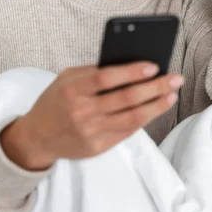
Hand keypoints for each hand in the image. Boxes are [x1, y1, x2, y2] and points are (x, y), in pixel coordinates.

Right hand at [0, 62, 183, 169]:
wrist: (37, 137)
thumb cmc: (56, 101)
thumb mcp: (66, 79)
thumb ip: (93, 72)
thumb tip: (130, 64)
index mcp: (72, 89)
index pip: (106, 79)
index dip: (131, 72)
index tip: (154, 65)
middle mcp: (82, 111)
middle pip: (125, 99)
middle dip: (155, 87)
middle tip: (175, 78)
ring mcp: (90, 132)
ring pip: (132, 118)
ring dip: (156, 106)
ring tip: (172, 95)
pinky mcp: (97, 148)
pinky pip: (126, 132)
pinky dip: (144, 119)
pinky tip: (156, 108)